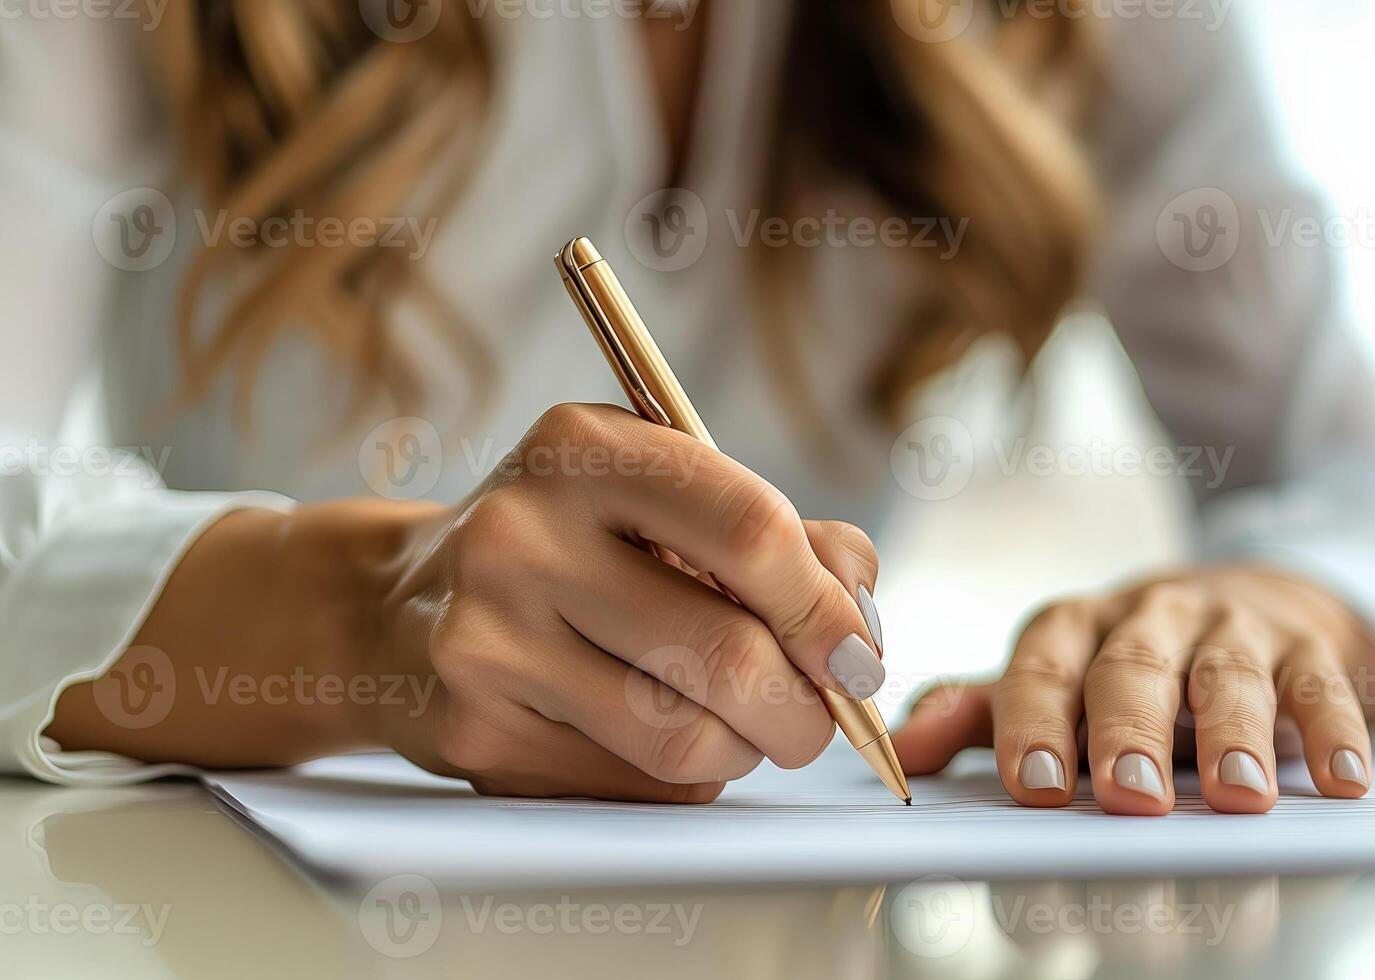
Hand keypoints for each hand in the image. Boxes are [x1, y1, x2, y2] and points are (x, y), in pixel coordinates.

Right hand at [363, 403, 886, 800]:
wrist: (395, 610)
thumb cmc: (569, 546)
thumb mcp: (660, 496)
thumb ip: (783, 537)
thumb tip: (859, 627)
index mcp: (580, 447)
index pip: (749, 529)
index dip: (826, 607)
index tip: (856, 655)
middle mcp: (520, 534)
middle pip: (728, 655)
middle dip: (804, 708)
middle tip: (819, 717)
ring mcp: (487, 637)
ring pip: (685, 740)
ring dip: (744, 749)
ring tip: (735, 722)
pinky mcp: (475, 732)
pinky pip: (632, 787)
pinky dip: (679, 780)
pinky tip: (652, 736)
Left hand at [893, 568, 1374, 814]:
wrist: (1249, 597)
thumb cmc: (1131, 660)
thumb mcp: (1058, 679)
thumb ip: (985, 712)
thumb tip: (900, 748)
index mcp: (1077, 624)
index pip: (1044, 663)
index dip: (1035, 721)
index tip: (1035, 786)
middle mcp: (1151, 615)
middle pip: (1134, 664)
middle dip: (1129, 728)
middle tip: (1129, 793)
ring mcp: (1232, 625)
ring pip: (1230, 672)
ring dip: (1235, 732)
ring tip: (1238, 796)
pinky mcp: (1306, 643)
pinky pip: (1323, 682)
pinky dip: (1336, 729)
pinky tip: (1340, 782)